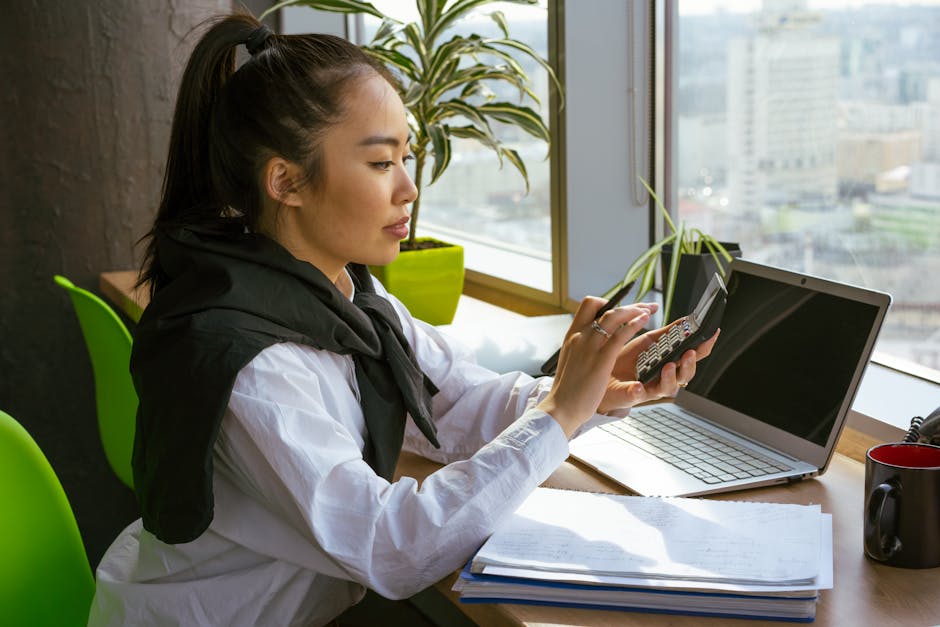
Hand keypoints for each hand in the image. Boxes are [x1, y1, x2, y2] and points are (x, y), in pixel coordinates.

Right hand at [537, 297, 655, 437]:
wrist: (561, 408)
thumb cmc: (567, 389)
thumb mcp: (571, 360)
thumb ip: (581, 348)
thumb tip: (591, 342)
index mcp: (572, 336)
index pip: (587, 306)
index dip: (607, 303)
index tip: (621, 308)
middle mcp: (579, 336)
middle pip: (603, 307)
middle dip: (626, 304)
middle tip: (642, 306)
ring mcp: (589, 346)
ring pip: (614, 316)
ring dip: (634, 310)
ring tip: (648, 311)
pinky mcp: (601, 359)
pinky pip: (620, 335)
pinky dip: (634, 324)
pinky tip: (644, 322)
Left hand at [597, 323, 720, 413]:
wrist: (606, 373)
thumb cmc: (631, 358)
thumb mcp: (651, 341)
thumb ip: (669, 333)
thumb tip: (686, 320)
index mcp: (673, 362)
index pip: (695, 355)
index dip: (705, 345)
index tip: (712, 333)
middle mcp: (667, 377)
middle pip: (687, 373)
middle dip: (690, 363)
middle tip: (689, 352)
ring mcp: (652, 387)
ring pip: (669, 387)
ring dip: (671, 377)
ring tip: (668, 366)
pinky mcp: (635, 395)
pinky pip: (638, 395)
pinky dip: (639, 391)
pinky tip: (639, 386)